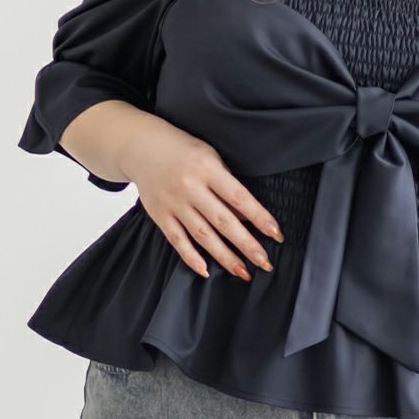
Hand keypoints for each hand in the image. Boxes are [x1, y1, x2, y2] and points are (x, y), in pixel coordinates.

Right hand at [121, 115, 284, 279]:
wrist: (142, 147)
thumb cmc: (184, 152)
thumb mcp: (211, 158)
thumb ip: (227, 186)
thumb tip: (248, 218)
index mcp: (208, 169)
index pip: (240, 197)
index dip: (259, 217)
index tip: (276, 234)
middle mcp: (190, 187)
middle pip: (223, 221)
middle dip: (247, 244)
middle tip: (265, 263)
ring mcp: (174, 203)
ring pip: (203, 236)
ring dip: (225, 257)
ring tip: (243, 272)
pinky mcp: (160, 215)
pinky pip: (178, 240)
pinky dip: (191, 257)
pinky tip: (206, 271)